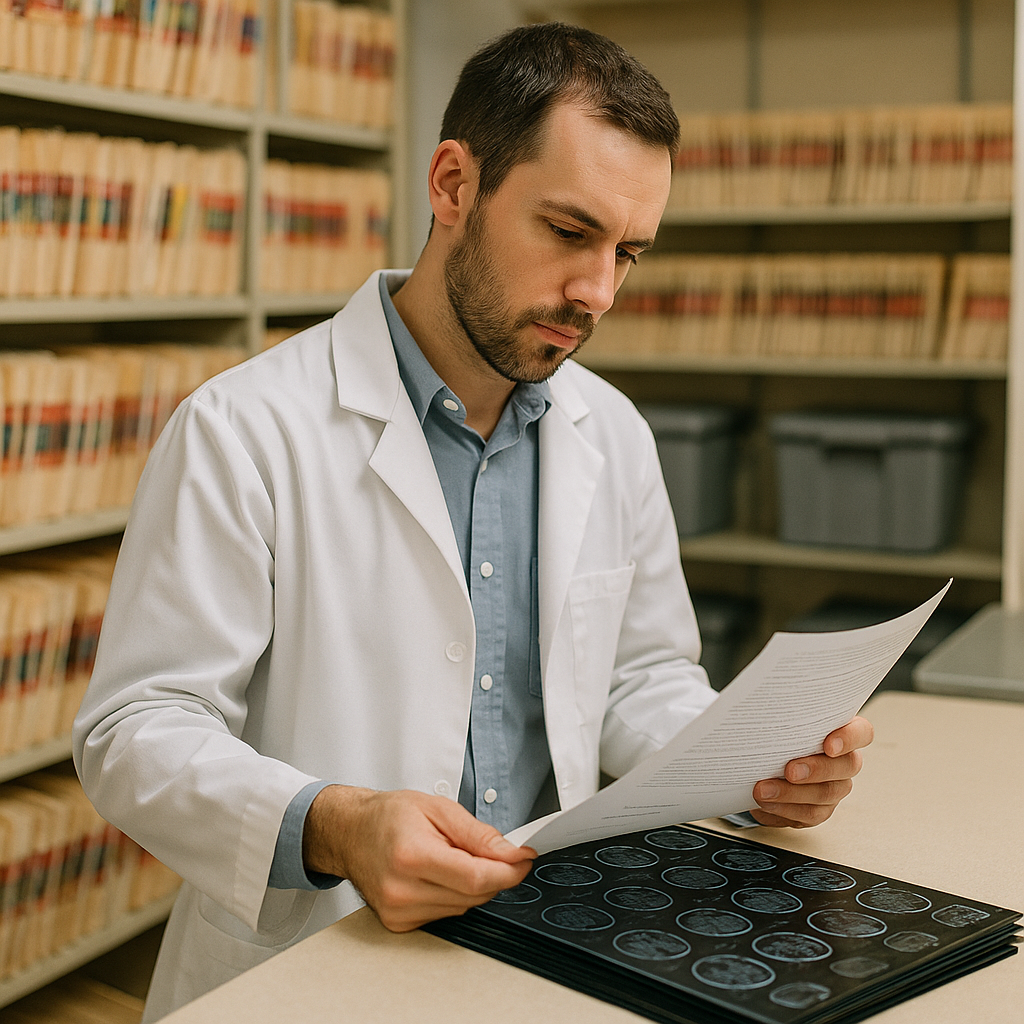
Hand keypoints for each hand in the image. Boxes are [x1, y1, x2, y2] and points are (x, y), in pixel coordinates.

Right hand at [302, 785, 535, 931]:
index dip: (508, 871)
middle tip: (494, 852)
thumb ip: (479, 834)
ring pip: (463, 907)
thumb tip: (513, 854)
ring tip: (452, 856)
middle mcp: (401, 890)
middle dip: (494, 874)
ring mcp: (397, 912)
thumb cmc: (389, 816)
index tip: (524, 859)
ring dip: (473, 885)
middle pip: (473, 895)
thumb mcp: (438, 808)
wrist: (351, 832)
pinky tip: (439, 875)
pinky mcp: (398, 924)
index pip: (476, 878)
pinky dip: (453, 895)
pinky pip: (446, 914)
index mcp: (411, 856)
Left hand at [749, 716, 873, 827]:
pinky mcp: (820, 809)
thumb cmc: (781, 734)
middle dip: (816, 770)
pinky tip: (765, 803)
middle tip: (789, 771)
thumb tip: (767, 710)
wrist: (766, 761)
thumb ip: (787, 716)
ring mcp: (835, 787)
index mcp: (842, 733)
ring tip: (763, 791)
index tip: (828, 745)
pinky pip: (809, 814)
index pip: (861, 732)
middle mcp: (844, 761)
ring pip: (825, 794)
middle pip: (846, 766)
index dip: (849, 738)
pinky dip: (784, 809)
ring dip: (791, 794)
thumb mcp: (784, 719)